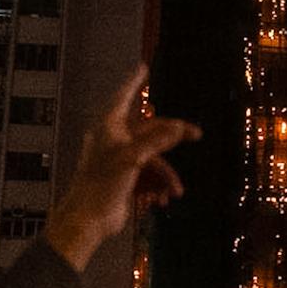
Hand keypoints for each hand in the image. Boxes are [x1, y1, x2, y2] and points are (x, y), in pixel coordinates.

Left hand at [44, 67, 197, 271]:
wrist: (89, 220)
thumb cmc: (103, 184)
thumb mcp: (133, 158)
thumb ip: (157, 140)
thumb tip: (179, 127)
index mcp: (109, 128)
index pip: (124, 97)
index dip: (134, 82)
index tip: (142, 67)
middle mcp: (114, 140)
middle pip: (149, 131)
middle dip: (172, 138)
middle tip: (197, 134)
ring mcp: (120, 161)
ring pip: (152, 159)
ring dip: (166, 176)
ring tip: (175, 192)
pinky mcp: (124, 180)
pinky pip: (148, 177)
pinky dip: (157, 187)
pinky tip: (162, 201)